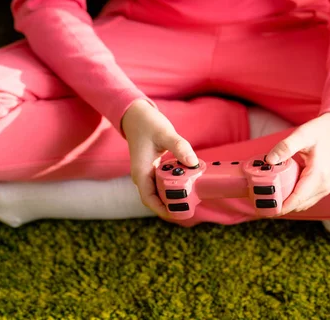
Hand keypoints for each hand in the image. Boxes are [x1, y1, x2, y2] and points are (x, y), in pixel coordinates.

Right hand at [121, 99, 198, 216]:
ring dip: (174, 195)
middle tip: (192, 207)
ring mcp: (148, 173)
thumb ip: (179, 147)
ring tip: (192, 198)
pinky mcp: (153, 168)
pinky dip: (175, 184)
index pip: (149, 200)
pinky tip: (188, 182)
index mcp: (141, 173)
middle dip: (172, 205)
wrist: (136, 115)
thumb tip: (193, 162)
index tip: (178, 215)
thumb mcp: (165, 133)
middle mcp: (142, 176)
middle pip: (156, 199)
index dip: (162, 210)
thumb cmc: (148, 124)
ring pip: (161, 191)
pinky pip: (164, 182)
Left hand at [264, 112, 329, 213]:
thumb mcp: (302, 135)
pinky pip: (305, 198)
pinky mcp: (322, 186)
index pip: (297, 200)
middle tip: (259, 203)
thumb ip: (285, 147)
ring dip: (286, 204)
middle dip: (279, 207)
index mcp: (319, 176)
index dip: (280, 208)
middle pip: (298, 205)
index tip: (264, 210)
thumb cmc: (321, 131)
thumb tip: (269, 160)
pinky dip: (292, 198)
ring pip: (302, 204)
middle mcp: (323, 186)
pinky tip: (279, 190)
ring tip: (266, 198)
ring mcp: (324, 187)